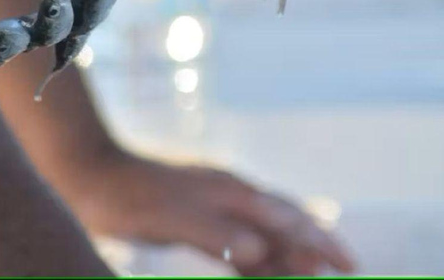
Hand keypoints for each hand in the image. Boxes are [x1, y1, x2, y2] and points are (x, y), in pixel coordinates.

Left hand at [73, 153, 353, 275]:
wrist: (92, 174)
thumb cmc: (128, 197)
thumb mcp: (170, 217)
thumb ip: (216, 233)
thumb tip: (261, 251)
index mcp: (232, 193)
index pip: (291, 219)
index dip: (322, 243)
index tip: (351, 268)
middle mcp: (232, 196)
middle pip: (286, 224)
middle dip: (314, 250)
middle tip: (340, 275)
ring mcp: (216, 204)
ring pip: (265, 234)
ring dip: (288, 259)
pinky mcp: (199, 217)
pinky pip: (239, 243)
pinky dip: (257, 262)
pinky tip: (258, 274)